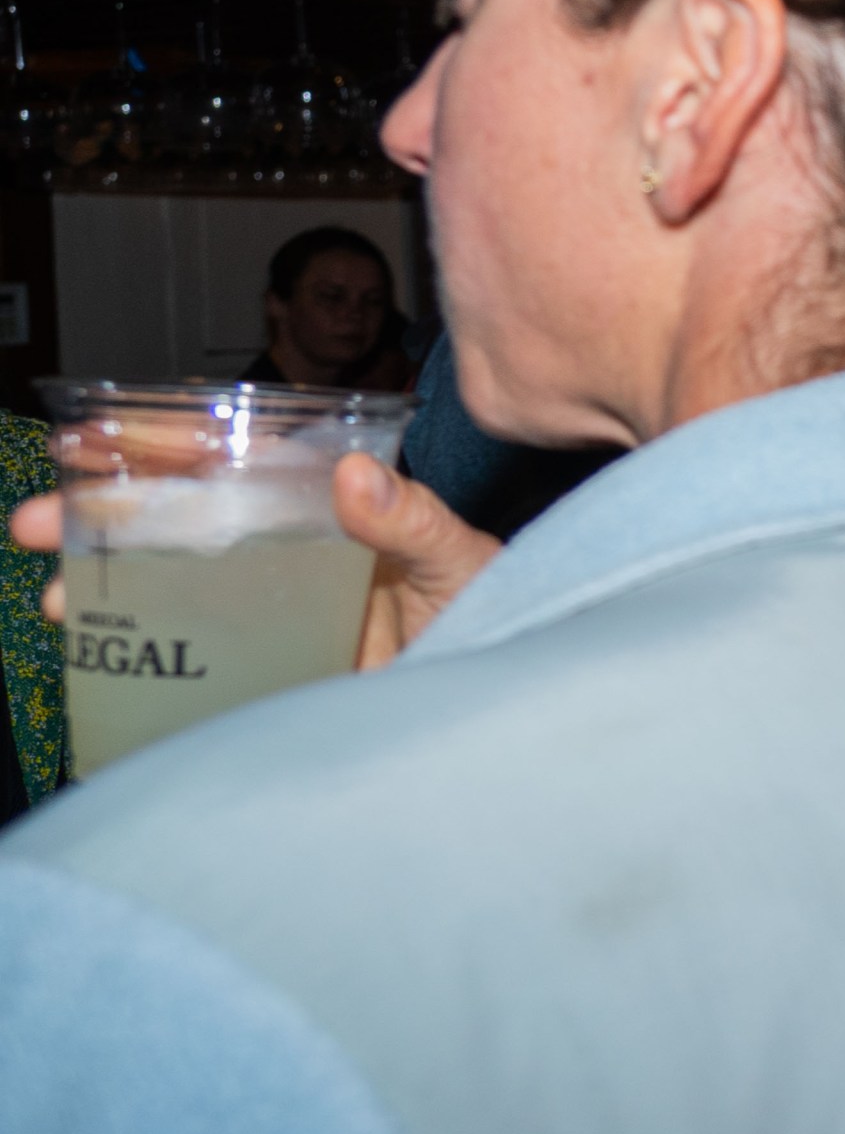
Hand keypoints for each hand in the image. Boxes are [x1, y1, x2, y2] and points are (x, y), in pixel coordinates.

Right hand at [14, 460, 498, 667]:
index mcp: (322, 506)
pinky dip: (137, 649)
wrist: (508, 691)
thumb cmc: (498, 606)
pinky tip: (97, 654)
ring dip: (103, 580)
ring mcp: (270, 607)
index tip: (87, 442)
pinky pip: (189, 650)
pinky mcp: (268, 665)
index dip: (155, 446)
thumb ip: (413, 521)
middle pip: (175, 516)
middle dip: (95, 514)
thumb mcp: (460, 561)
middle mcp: (284, 549)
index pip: (228, 459)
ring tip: (60, 600)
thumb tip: (351, 475)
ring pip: (167, 580)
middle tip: (31, 523)